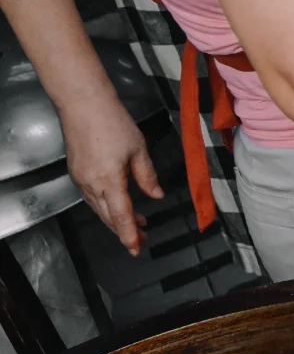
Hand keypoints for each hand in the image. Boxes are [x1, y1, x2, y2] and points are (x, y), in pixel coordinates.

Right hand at [60, 96, 162, 255]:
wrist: (84, 105)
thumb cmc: (113, 123)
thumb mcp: (138, 150)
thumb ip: (147, 176)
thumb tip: (156, 196)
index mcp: (109, 181)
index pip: (121, 216)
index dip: (130, 234)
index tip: (137, 248)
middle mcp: (91, 184)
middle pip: (108, 216)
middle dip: (126, 230)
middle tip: (143, 238)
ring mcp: (80, 179)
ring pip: (98, 208)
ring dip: (117, 218)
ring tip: (139, 223)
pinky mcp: (77, 172)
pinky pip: (91, 197)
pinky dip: (106, 205)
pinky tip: (118, 204)